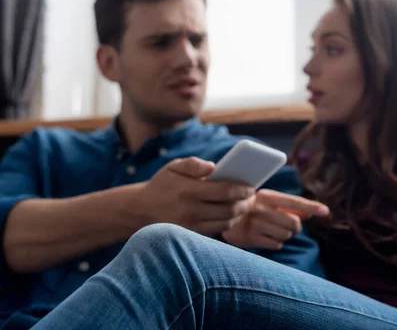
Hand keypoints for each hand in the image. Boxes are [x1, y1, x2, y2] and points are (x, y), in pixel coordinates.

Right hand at [133, 157, 254, 235]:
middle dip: (245, 203)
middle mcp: (191, 210)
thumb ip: (193, 164)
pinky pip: (217, 231)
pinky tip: (233, 214)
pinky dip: (228, 223)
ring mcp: (191, 226)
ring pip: (226, 222)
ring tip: (245, 205)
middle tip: (252, 196)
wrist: (140, 210)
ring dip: (240, 214)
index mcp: (188, 190)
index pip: (225, 191)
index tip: (251, 187)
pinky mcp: (192, 236)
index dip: (242, 190)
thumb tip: (213, 167)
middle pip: (229, 209)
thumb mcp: (173, 167)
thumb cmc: (162, 184)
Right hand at [222, 189, 329, 249]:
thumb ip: (289, 207)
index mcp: (267, 196)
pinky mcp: (249, 238)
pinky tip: (263, 236)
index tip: (326, 211)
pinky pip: (276, 245)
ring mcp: (254, 223)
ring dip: (282, 235)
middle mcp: (261, 208)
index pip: (294, 201)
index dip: (311, 206)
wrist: (219, 214)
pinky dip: (274, 242)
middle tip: (283, 223)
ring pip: (286, 236)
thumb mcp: (267, 201)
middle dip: (293, 227)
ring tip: (269, 228)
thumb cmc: (250, 207)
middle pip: (294, 224)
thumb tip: (311, 213)